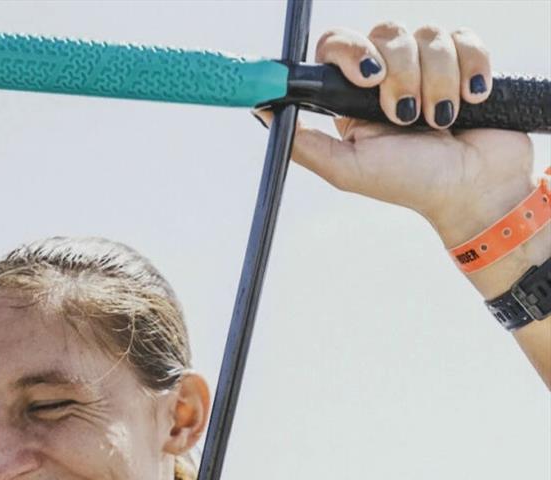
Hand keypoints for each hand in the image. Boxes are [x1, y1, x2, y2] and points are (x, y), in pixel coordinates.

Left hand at [258, 23, 534, 244]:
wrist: (473, 190)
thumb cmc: (410, 184)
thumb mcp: (348, 169)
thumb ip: (305, 143)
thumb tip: (261, 113)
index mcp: (353, 98)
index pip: (337, 46)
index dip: (350, 51)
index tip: (366, 76)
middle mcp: (387, 76)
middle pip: (384, 34)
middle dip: (400, 73)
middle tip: (404, 114)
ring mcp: (427, 66)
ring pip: (427, 37)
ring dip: (436, 84)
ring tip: (439, 123)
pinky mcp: (465, 62)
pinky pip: (463, 40)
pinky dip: (470, 72)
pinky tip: (470, 103)